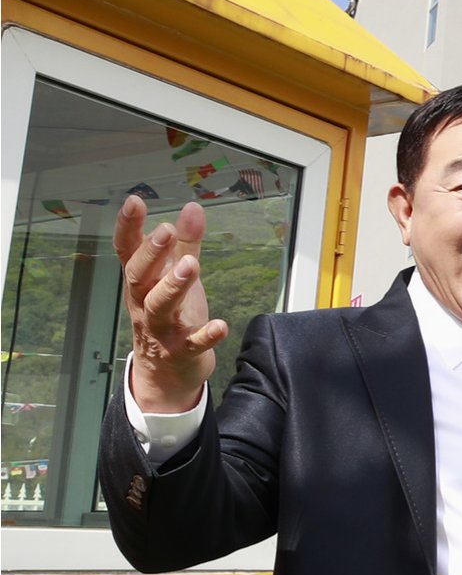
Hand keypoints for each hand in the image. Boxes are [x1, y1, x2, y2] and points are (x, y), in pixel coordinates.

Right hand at [115, 196, 227, 413]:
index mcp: (141, 282)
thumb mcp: (175, 276)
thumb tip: (193, 207)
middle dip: (151, 254)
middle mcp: (143, 303)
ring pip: (159, 307)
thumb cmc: (171, 315)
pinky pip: (192, 344)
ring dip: (173, 286)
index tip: (134, 201)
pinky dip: (206, 336)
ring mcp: (161, 329)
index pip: (127, 251)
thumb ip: (186, 243)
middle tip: (166, 232)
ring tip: (191, 265)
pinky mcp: (181, 352)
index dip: (128, 227)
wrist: (167, 374)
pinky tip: (221, 325)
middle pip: (138, 277)